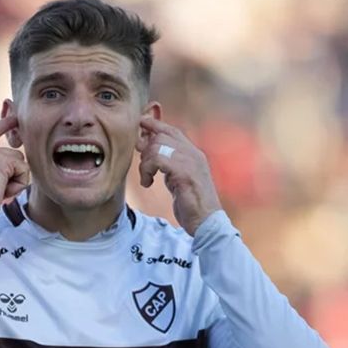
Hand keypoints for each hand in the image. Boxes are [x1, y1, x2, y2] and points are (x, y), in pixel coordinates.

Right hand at [0, 115, 29, 209]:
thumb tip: (19, 165)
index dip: (4, 124)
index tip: (15, 116)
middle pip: (15, 154)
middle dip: (16, 175)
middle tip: (1, 192)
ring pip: (20, 162)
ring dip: (17, 181)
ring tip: (0, 192)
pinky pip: (23, 170)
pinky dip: (19, 184)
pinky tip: (4, 192)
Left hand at [137, 116, 222, 234]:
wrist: (207, 223)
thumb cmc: (191, 205)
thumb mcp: (178, 180)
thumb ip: (168, 164)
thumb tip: (149, 152)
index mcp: (194, 154)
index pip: (172, 130)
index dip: (154, 125)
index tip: (140, 127)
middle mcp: (193, 154)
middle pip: (162, 135)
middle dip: (146, 148)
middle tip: (144, 166)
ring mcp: (190, 162)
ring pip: (157, 146)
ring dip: (145, 163)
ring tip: (147, 178)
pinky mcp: (184, 173)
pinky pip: (158, 159)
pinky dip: (147, 170)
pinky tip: (148, 183)